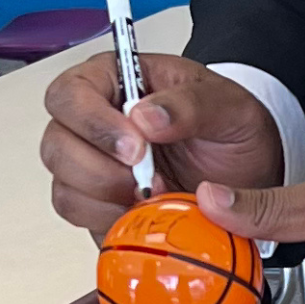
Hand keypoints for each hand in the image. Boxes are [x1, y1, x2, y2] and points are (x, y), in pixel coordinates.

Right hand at [42, 52, 281, 232]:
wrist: (248, 176)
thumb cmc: (232, 130)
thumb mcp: (229, 107)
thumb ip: (190, 104)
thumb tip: (145, 116)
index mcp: (116, 81)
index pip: (70, 93)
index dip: (93, 123)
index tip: (136, 147)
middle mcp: (94, 123)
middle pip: (56, 145)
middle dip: (100, 170)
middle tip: (147, 179)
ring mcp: (92, 167)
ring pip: (65, 189)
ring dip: (108, 200)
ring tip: (155, 195)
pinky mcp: (99, 207)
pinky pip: (83, 220)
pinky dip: (112, 222)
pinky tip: (145, 214)